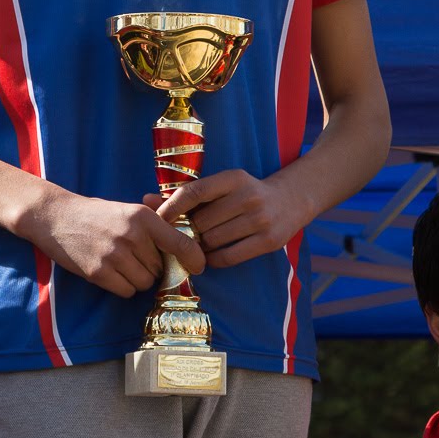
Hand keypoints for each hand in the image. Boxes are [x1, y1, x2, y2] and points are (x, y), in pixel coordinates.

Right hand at [32, 191, 206, 296]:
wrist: (56, 217)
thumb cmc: (96, 214)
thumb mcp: (128, 209)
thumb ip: (155, 224)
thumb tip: (185, 243)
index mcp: (142, 217)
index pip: (179, 242)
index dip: (194, 258)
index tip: (199, 266)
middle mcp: (132, 235)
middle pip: (160, 268)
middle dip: (153, 267)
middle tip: (135, 257)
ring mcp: (114, 255)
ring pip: (145, 283)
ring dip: (138, 278)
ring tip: (121, 263)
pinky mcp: (98, 272)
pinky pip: (126, 291)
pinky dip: (122, 286)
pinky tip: (111, 271)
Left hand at [151, 169, 312, 267]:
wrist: (292, 198)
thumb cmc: (247, 192)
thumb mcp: (223, 185)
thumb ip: (187, 193)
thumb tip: (146, 200)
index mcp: (234, 178)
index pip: (194, 191)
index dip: (171, 206)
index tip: (158, 218)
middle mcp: (248, 197)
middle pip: (201, 222)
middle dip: (188, 231)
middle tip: (184, 235)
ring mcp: (260, 220)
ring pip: (212, 241)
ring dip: (200, 246)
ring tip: (199, 244)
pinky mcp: (268, 241)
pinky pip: (228, 257)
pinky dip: (213, 259)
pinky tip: (211, 255)